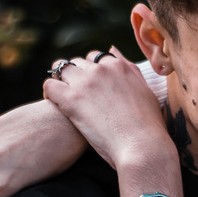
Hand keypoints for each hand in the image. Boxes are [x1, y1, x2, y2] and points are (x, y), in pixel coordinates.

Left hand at [43, 47, 176, 173]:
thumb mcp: (145, 91)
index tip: (90, 87)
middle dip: (75, 77)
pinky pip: (50, 86)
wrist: (142, 146)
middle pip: (77, 63)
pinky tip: (54, 106)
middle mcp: (101, 69)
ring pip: (61, 70)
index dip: (90, 72)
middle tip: (75, 96)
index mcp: (119, 66)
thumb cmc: (148, 126)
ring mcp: (86, 82)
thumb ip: (130, 69)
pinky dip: (49, 94)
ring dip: (60, 82)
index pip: (95, 58)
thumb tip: (113, 50)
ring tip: (61, 99)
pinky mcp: (72, 99)